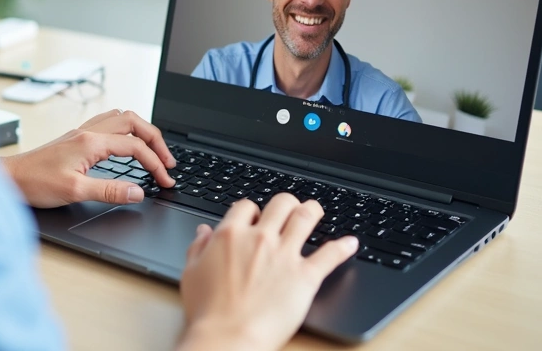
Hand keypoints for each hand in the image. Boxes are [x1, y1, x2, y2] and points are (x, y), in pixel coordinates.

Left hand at [0, 109, 176, 207]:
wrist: (9, 178)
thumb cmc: (35, 183)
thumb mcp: (75, 191)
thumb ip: (110, 191)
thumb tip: (138, 192)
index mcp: (91, 142)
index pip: (135, 147)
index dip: (155, 164)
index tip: (165, 180)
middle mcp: (87, 132)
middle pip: (134, 122)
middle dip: (156, 139)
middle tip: (167, 161)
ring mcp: (81, 133)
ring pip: (121, 118)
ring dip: (141, 130)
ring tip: (153, 149)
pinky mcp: (75, 138)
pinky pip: (107, 123)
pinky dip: (125, 130)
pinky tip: (125, 143)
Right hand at [178, 195, 359, 350]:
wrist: (228, 337)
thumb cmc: (207, 312)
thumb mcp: (191, 273)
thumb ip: (197, 248)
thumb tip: (204, 232)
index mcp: (230, 235)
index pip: (246, 207)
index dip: (252, 210)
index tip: (255, 218)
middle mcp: (260, 238)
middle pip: (280, 203)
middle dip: (286, 204)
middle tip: (290, 209)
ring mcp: (284, 255)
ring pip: (306, 217)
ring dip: (313, 210)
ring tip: (316, 211)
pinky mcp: (305, 277)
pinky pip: (330, 255)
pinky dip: (343, 246)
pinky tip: (350, 243)